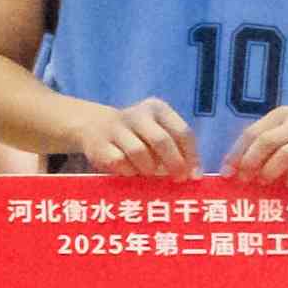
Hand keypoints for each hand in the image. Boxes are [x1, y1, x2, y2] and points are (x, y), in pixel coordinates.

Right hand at [63, 95, 200, 177]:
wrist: (94, 127)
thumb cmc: (138, 136)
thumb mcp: (158, 133)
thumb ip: (178, 150)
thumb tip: (194, 176)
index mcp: (157, 108)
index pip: (182, 132)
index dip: (191, 156)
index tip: (193, 176)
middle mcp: (136, 114)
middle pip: (161, 140)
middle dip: (173, 164)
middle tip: (177, 179)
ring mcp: (115, 127)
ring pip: (139, 152)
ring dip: (148, 169)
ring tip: (149, 173)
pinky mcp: (98, 144)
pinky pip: (119, 162)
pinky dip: (128, 171)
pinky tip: (130, 171)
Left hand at [230, 108, 287, 191]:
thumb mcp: (282, 145)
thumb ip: (259, 152)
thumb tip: (229, 173)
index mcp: (283, 115)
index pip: (252, 133)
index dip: (236, 154)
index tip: (227, 174)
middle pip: (267, 141)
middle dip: (251, 162)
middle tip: (245, 180)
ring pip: (287, 153)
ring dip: (270, 171)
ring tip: (264, 183)